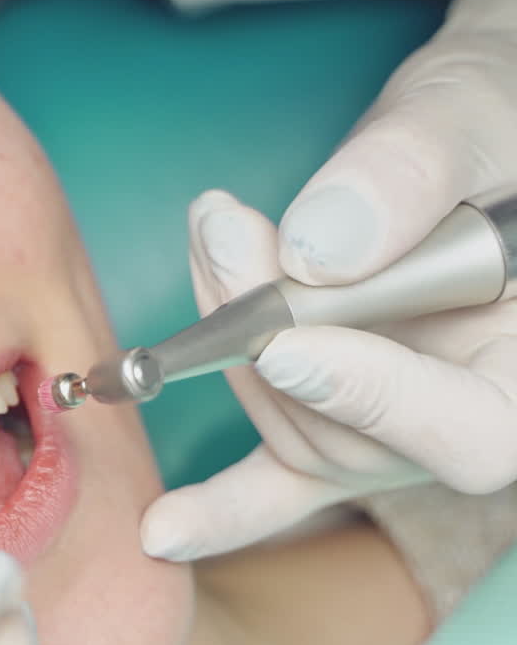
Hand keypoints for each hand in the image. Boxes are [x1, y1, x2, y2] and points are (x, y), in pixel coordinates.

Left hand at [142, 0, 516, 561]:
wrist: (472, 123)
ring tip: (215, 232)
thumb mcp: (468, 113)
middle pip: (358, 436)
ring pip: (299, 430)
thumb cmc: (493, 110)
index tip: (289, 340)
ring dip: (232, 343)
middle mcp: (473, 412)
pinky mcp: (343, 409)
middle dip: (271, 341)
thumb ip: (411, 173)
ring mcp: (402, 425)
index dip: (377, 397)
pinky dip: (224, 505)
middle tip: (225, 233)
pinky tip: (161, 534)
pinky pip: (285, 478)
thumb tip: (318, 250)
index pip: (473, 429)